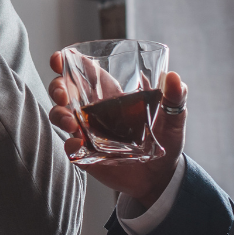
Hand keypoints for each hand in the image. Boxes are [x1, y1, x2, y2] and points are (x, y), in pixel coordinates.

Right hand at [47, 52, 187, 205]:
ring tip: (70, 122)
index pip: (86, 74)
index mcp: (111, 96)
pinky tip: (78, 144)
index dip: (69, 63)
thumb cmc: (166, 141)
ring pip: (61, 117)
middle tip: (62, 94)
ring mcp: (88, 133)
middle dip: (57, 88)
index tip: (59, 58)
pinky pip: (70, 148)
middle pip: (65, 92)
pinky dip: (70, 145)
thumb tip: (175, 78)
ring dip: (59, 115)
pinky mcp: (87, 155)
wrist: (162, 176)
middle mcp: (94, 112)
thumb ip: (175, 98)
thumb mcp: (174, 118)